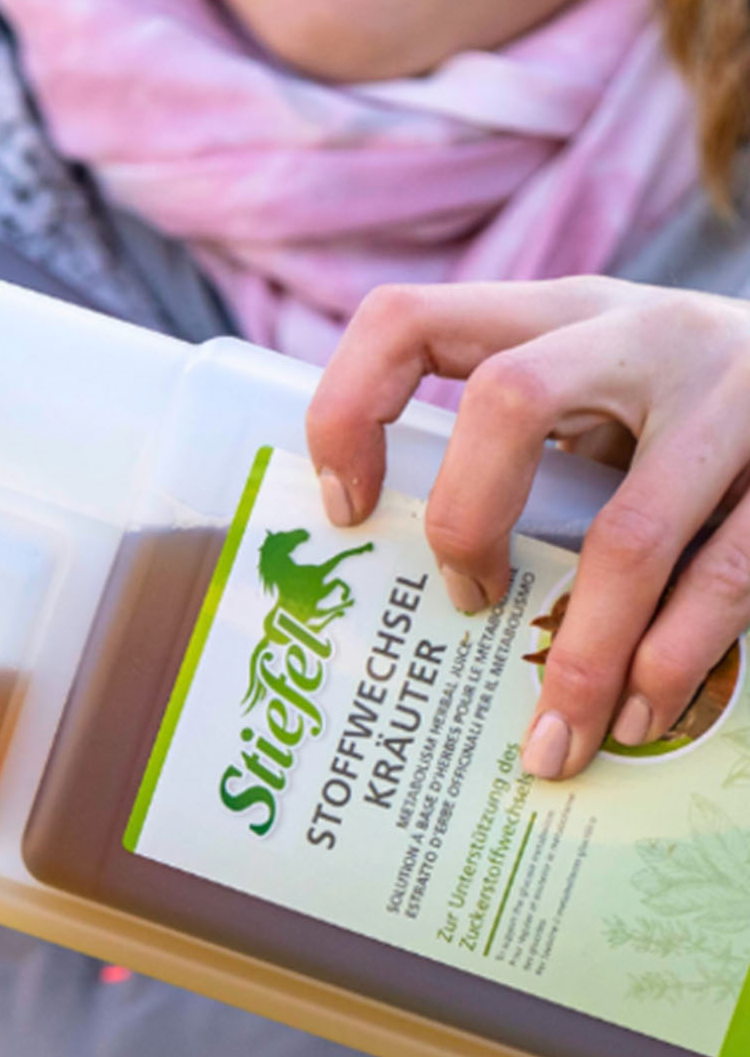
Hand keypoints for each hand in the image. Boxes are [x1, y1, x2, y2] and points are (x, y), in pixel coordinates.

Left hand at [306, 277, 749, 780]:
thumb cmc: (684, 421)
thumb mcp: (601, 403)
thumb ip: (520, 457)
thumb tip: (408, 607)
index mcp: (563, 314)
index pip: (410, 321)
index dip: (349, 411)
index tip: (345, 511)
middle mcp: (644, 334)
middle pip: (510, 400)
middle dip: (466, 522)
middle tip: (467, 605)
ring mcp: (732, 397)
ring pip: (630, 534)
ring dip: (582, 656)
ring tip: (553, 743)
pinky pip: (725, 579)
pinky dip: (672, 663)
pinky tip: (639, 715)